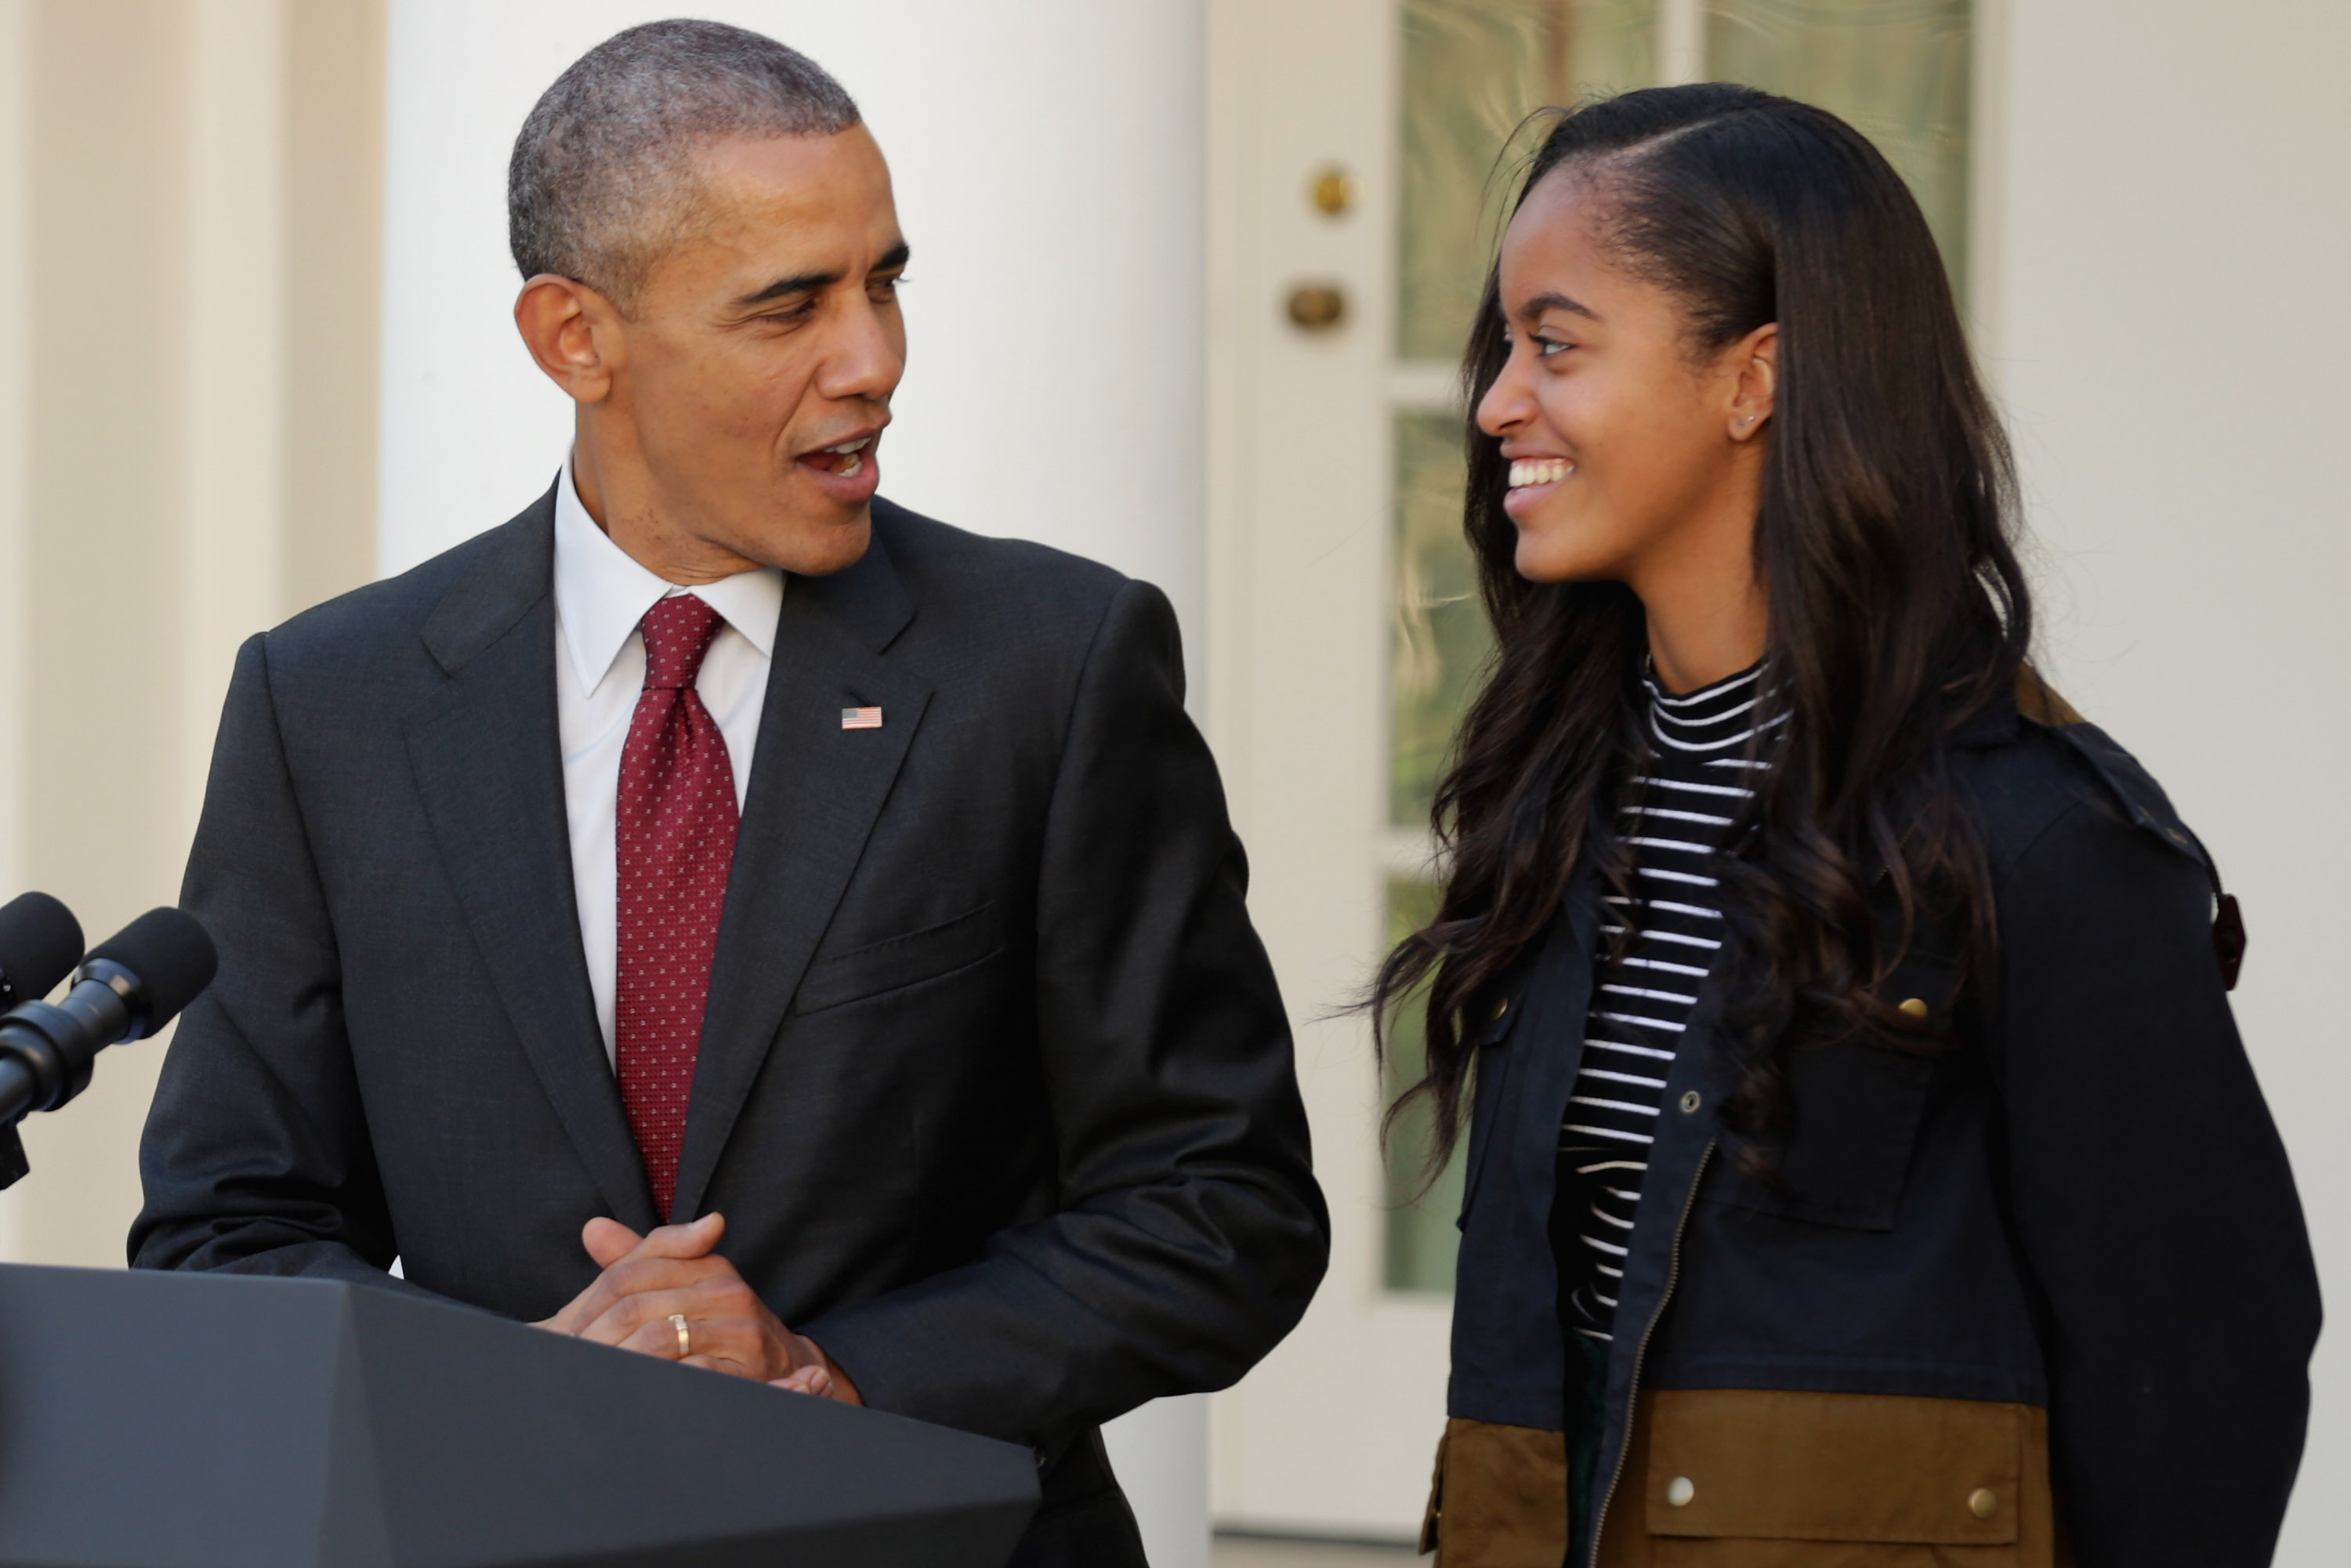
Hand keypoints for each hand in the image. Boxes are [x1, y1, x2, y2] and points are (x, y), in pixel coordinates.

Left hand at [532, 1212, 860, 1402]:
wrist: (782, 1366)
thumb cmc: (720, 1326)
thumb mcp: (684, 1285)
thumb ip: (639, 1258)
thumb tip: (592, 1228)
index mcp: (707, 1265)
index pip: (629, 1273)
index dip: (591, 1305)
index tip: (568, 1333)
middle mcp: (727, 1290)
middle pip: (636, 1306)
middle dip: (596, 1336)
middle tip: (569, 1362)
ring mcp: (741, 1328)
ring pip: (659, 1338)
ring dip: (617, 1361)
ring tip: (589, 1378)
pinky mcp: (749, 1368)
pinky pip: (691, 1373)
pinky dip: (655, 1383)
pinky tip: (632, 1392)